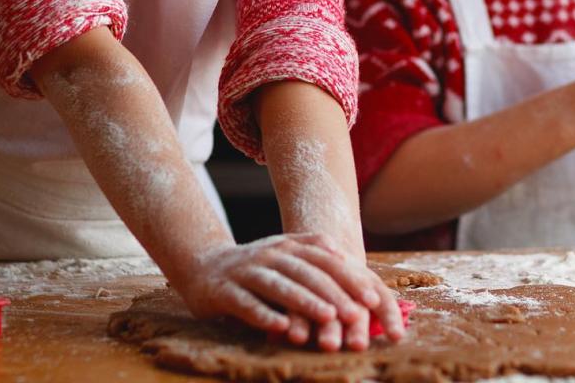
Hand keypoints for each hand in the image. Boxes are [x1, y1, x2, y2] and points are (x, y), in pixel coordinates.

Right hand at [174, 234, 398, 350]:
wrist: (202, 266)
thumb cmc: (255, 269)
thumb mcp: (286, 257)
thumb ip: (316, 259)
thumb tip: (358, 270)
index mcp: (288, 246)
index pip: (325, 259)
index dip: (349, 277)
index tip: (372, 298)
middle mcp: (269, 254)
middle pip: (306, 272)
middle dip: (334, 293)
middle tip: (356, 314)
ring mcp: (245, 271)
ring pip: (279, 286)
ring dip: (304, 301)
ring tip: (327, 317)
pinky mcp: (224, 290)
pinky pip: (246, 303)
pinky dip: (264, 315)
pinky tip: (281, 329)